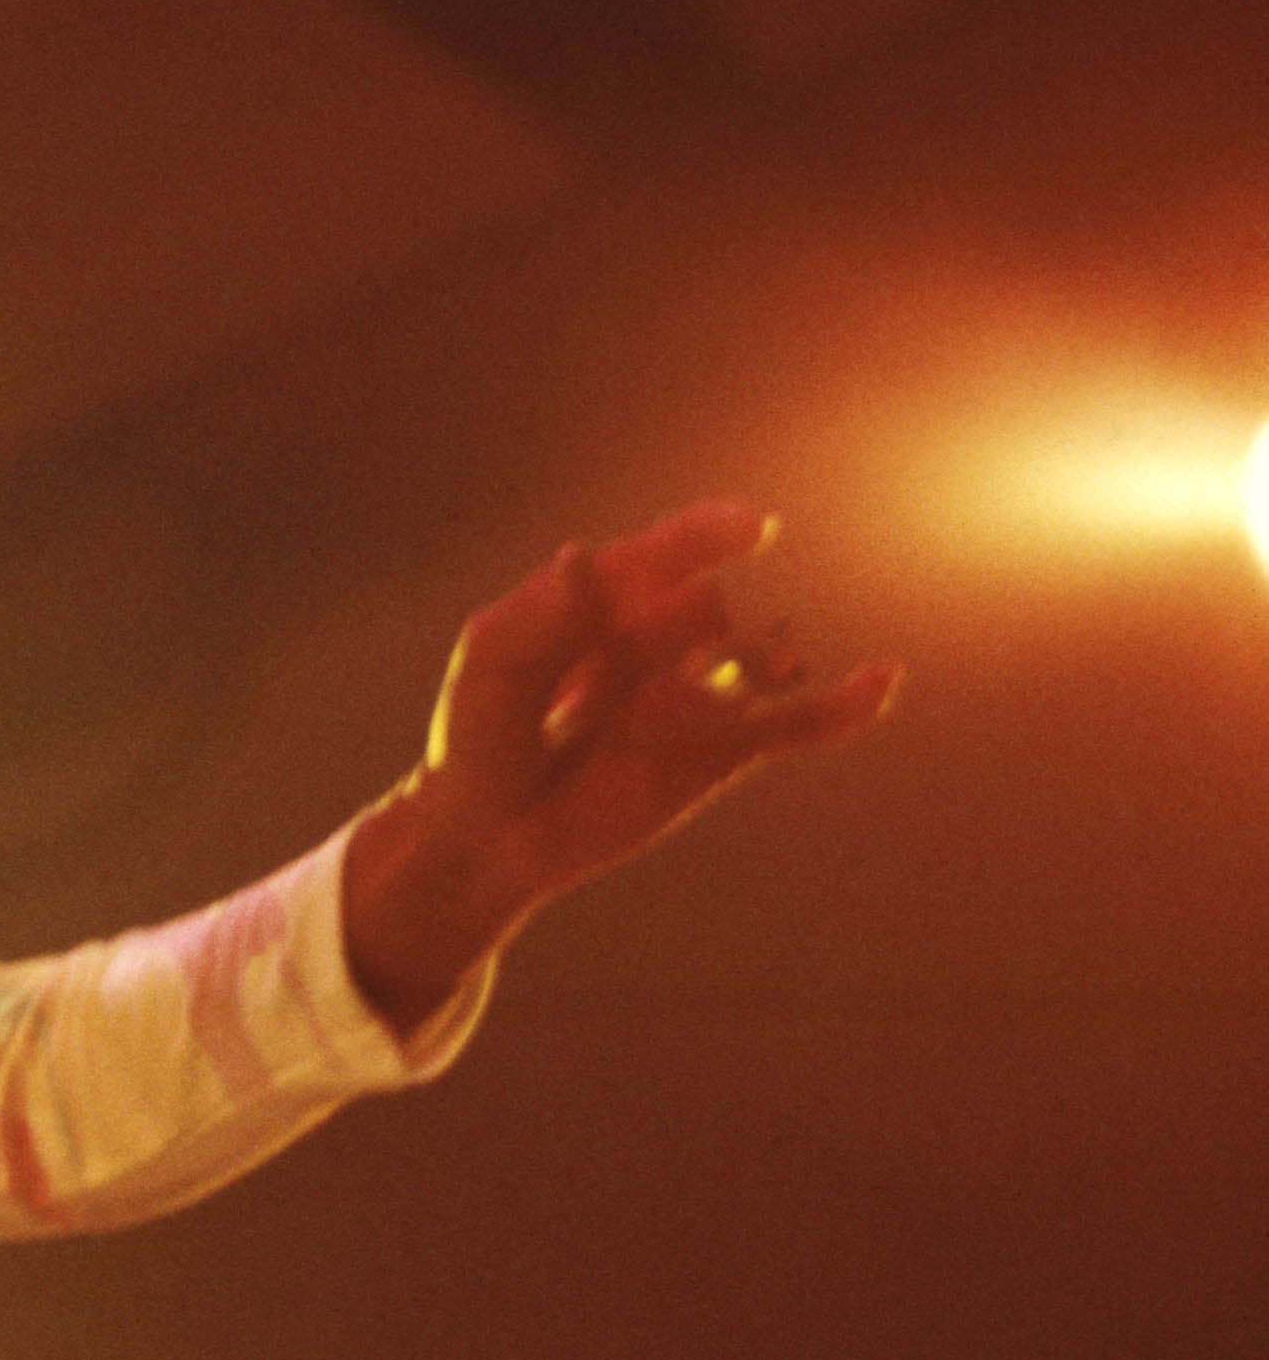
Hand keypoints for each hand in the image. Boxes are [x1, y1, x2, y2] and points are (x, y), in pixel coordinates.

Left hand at [340, 500, 898, 1037]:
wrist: (491, 833)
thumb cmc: (478, 738)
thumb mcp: (488, 667)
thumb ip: (535, 615)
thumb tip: (582, 554)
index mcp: (604, 600)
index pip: (665, 553)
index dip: (707, 533)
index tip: (747, 526)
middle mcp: (661, 638)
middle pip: (705, 609)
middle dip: (673, 638)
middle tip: (588, 704)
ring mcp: (697, 693)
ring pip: (754, 656)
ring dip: (751, 662)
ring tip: (708, 694)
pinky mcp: (722, 752)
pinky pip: (797, 723)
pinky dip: (842, 706)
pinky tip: (881, 679)